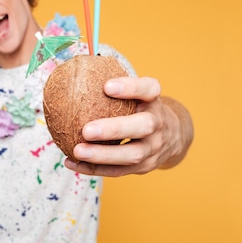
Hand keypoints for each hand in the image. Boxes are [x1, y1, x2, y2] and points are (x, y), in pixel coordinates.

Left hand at [64, 77, 187, 176]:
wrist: (172, 137)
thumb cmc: (139, 109)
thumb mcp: (135, 94)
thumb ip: (111, 85)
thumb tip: (69, 71)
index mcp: (153, 100)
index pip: (149, 89)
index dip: (130, 87)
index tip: (107, 86)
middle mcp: (158, 124)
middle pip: (143, 126)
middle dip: (114, 129)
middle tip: (86, 129)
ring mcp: (153, 148)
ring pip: (131, 155)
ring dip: (102, 155)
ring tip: (77, 150)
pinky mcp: (144, 167)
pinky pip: (118, 171)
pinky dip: (93, 169)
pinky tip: (71, 162)